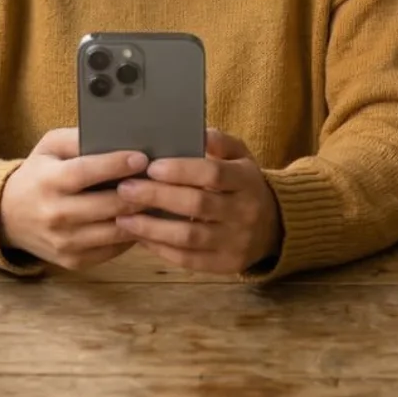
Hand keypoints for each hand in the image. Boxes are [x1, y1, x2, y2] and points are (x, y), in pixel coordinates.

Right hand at [0, 127, 149, 271]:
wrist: (7, 217)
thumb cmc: (37, 175)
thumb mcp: (48, 147)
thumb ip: (77, 139)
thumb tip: (114, 136)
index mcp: (48, 182)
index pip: (85, 173)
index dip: (115, 165)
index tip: (141, 158)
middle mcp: (55, 214)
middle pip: (107, 205)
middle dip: (138, 192)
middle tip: (160, 180)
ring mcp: (64, 242)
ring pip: (115, 231)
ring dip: (140, 216)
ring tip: (157, 200)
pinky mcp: (73, 261)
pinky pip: (112, 249)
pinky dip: (131, 235)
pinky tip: (141, 219)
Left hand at [114, 128, 282, 274]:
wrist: (274, 226)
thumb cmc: (244, 184)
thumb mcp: (241, 156)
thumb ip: (220, 142)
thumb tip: (198, 131)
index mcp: (247, 180)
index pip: (213, 174)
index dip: (181, 171)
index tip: (151, 166)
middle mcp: (244, 212)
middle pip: (197, 205)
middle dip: (157, 197)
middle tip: (126, 189)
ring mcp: (236, 242)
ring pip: (189, 237)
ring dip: (152, 228)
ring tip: (123, 218)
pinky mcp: (225, 265)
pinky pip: (189, 260)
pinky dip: (161, 249)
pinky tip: (140, 237)